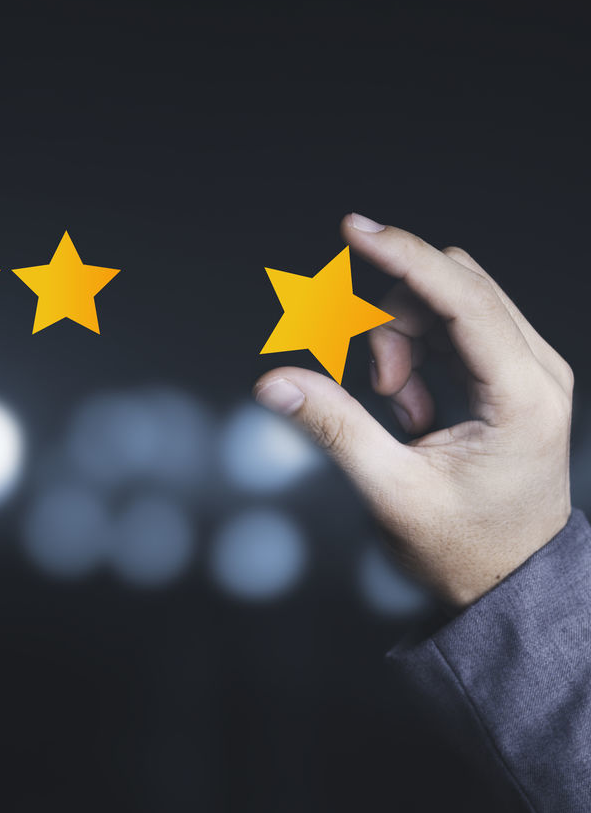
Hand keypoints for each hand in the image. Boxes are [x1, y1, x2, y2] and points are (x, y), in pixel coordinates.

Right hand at [253, 214, 573, 607]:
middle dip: (395, 322)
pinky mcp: (511, 375)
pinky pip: (452, 328)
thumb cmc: (465, 549)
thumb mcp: (390, 492)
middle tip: (379, 391)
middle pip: (455, 287)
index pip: (463, 297)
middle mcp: (538, 371)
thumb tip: (274, 382)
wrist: (509, 583)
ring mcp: (529, 370)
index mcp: (523, 396)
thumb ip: (332, 426)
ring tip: (398, 411)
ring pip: (449, 302)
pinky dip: (415, 357)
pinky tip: (411, 407)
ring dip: (402, 342)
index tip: (354, 229)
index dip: (403, 256)